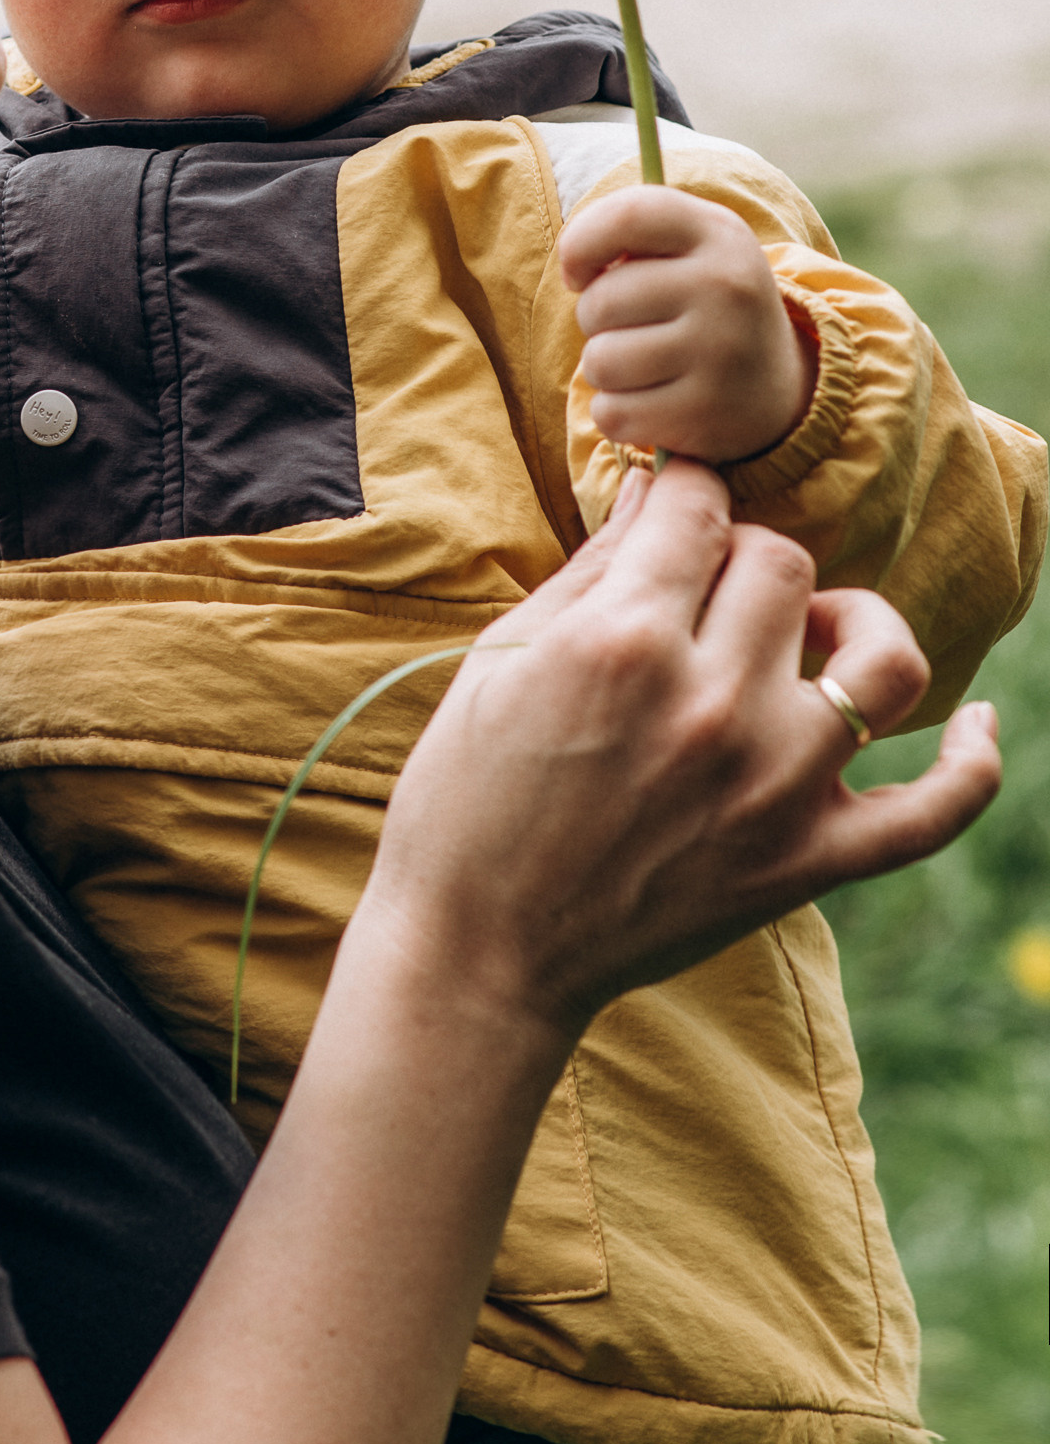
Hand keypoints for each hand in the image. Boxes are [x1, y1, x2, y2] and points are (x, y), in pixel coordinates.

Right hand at [365, 462, 1000, 1043]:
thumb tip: (659, 492)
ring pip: (882, 656)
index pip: (698, 510)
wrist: (479, 951)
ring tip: (813, 630)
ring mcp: (775, 787)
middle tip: (704, 586)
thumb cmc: (467, 799)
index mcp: (622, 643)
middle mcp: (713, 704)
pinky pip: (938, 809)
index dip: (685, 492)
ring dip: (856, 620)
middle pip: (783, 563)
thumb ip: (593, 569)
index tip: (676, 506)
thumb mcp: (501, 659)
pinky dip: (975, 762)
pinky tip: (977, 725)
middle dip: (743, 556)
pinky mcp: (809, 862)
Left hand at [560, 185, 815, 462]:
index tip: (579, 273)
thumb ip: (631, 236)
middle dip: (594, 320)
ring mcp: (719, 353)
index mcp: (719, 234)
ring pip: (600, 363)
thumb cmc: (704, 305)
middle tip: (630, 328)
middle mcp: (726, 288)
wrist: (777, 386)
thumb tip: (576, 263)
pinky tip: (652, 404)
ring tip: (641, 366)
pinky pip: (612, 414)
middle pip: (600, 302)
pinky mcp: (704, 413)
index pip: (628, 215)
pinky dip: (617, 414)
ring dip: (603, 371)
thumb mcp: (690, 250)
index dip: (581, 244)